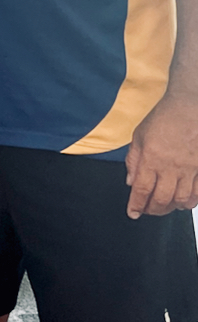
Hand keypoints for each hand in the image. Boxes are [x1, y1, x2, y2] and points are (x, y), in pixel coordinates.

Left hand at [126, 91, 197, 217]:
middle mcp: (170, 168)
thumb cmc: (163, 118)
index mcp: (151, 159)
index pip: (142, 189)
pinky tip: (185, 203)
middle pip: (162, 199)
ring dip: (171, 208)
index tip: (133, 213)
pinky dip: (191, 202)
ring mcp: (189, 169)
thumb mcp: (139, 136)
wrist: (189, 108)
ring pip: (182, 199)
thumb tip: (130, 181)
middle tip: (147, 211)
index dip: (136, 204)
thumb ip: (133, 160)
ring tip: (165, 207)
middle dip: (153, 210)